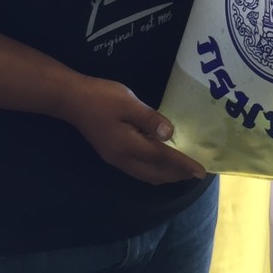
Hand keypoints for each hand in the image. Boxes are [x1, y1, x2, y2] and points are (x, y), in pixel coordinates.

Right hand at [64, 77, 206, 184]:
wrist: (71, 99)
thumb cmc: (100, 97)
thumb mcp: (128, 102)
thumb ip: (149, 119)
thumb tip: (170, 134)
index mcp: (128, 146)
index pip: (162, 158)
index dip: (183, 165)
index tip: (202, 172)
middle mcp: (122, 158)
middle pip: (155, 173)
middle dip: (177, 175)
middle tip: (196, 172)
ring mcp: (115, 158)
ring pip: (146, 175)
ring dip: (165, 175)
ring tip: (182, 170)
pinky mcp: (111, 154)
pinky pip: (138, 170)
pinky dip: (154, 169)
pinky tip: (160, 161)